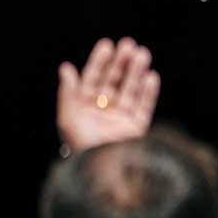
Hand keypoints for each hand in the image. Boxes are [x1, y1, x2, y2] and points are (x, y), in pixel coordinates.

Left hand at [57, 37, 159, 152]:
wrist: (102, 173)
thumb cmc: (82, 147)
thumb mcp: (68, 117)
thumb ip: (68, 92)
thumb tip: (66, 67)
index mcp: (84, 108)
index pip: (92, 79)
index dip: (99, 62)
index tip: (107, 45)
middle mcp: (103, 112)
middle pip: (114, 82)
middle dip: (121, 63)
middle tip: (128, 44)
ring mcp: (121, 120)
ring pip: (131, 90)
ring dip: (136, 72)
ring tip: (142, 53)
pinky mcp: (137, 129)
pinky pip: (145, 106)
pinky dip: (149, 92)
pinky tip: (151, 76)